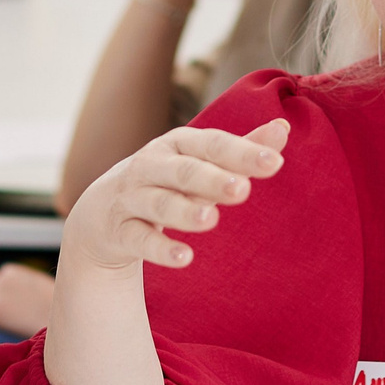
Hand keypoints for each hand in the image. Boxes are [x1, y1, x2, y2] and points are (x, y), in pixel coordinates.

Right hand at [62, 119, 289, 273]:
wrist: (101, 214)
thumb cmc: (165, 182)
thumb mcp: (199, 163)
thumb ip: (240, 150)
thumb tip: (283, 128)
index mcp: (177, 145)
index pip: (212, 145)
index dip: (242, 152)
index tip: (276, 161)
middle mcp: (152, 165)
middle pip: (184, 170)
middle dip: (212, 178)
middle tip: (243, 190)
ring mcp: (132, 197)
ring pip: (159, 203)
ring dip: (184, 211)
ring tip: (211, 219)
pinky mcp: (119, 231)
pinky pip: (139, 239)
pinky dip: (160, 248)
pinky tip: (185, 257)